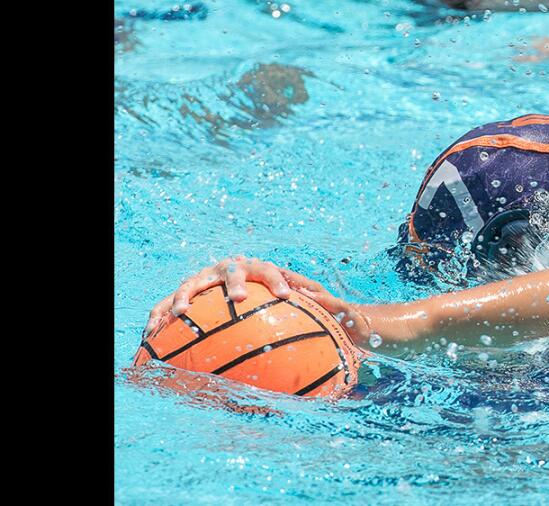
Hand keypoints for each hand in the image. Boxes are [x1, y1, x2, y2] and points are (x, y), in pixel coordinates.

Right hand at [143, 256, 337, 338]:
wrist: (257, 283)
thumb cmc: (287, 292)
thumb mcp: (308, 297)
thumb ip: (324, 303)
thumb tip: (346, 312)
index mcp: (261, 268)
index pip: (273, 271)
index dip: (278, 281)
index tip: (285, 295)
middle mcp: (232, 269)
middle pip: (235, 271)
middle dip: (236, 283)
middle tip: (239, 299)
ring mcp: (207, 278)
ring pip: (196, 283)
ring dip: (190, 296)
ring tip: (185, 311)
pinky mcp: (190, 292)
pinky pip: (172, 302)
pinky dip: (162, 313)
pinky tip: (152, 331)